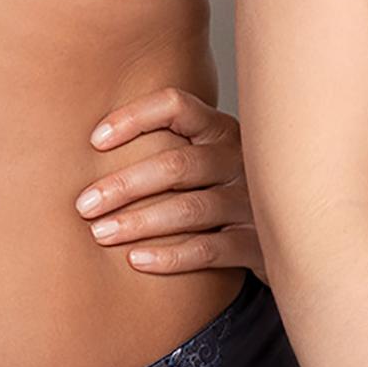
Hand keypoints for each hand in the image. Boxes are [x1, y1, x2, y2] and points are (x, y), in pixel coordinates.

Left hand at [74, 86, 264, 277]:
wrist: (284, 235)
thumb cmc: (217, 188)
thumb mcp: (201, 157)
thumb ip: (163, 144)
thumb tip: (87, 146)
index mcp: (220, 128)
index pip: (175, 105)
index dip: (133, 118)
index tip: (94, 142)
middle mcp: (239, 159)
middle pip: (176, 164)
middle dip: (124, 185)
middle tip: (84, 205)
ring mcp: (252, 202)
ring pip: (190, 209)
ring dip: (139, 223)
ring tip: (100, 234)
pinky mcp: (258, 244)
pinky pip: (208, 250)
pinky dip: (170, 257)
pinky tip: (135, 261)